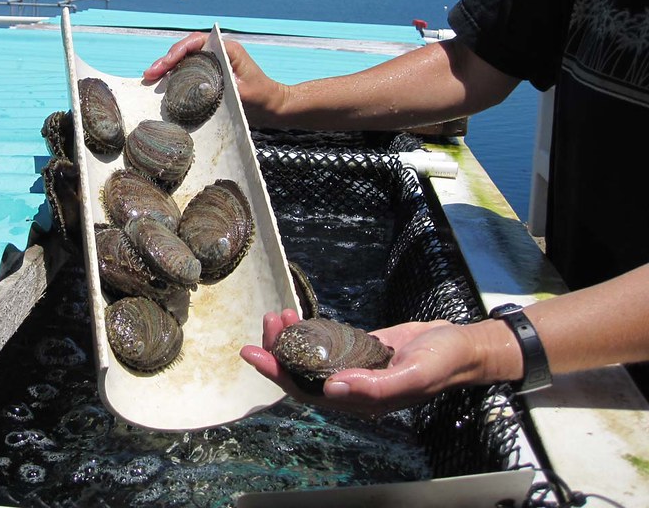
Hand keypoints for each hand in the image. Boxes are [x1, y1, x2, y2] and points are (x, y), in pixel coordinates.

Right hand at [143, 32, 287, 126]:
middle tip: (150, 74)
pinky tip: (162, 87)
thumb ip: (223, 86)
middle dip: (166, 61)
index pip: (196, 42)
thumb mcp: (243, 92)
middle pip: (186, 50)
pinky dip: (174, 78)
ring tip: (150, 79)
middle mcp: (217, 53)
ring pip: (184, 61)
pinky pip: (188, 73)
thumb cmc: (262, 97)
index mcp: (227, 50)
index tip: (166, 64)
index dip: (178, 51)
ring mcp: (212, 64)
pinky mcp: (209, 76)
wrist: (273, 107)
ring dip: (167, 69)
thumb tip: (200, 88)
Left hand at [241, 311, 480, 414]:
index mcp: (359, 401)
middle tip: (268, 321)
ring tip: (279, 314)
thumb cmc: (442, 362)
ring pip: (308, 357)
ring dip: (289, 338)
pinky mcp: (358, 350)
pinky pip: (324, 344)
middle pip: (300, 373)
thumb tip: (331, 387)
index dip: (277, 374)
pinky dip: (307, 331)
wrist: (461, 345)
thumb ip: (375, 386)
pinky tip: (296, 317)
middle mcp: (350, 388)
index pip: (306, 391)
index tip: (253, 353)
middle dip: (277, 350)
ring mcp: (352, 368)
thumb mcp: (413, 374)